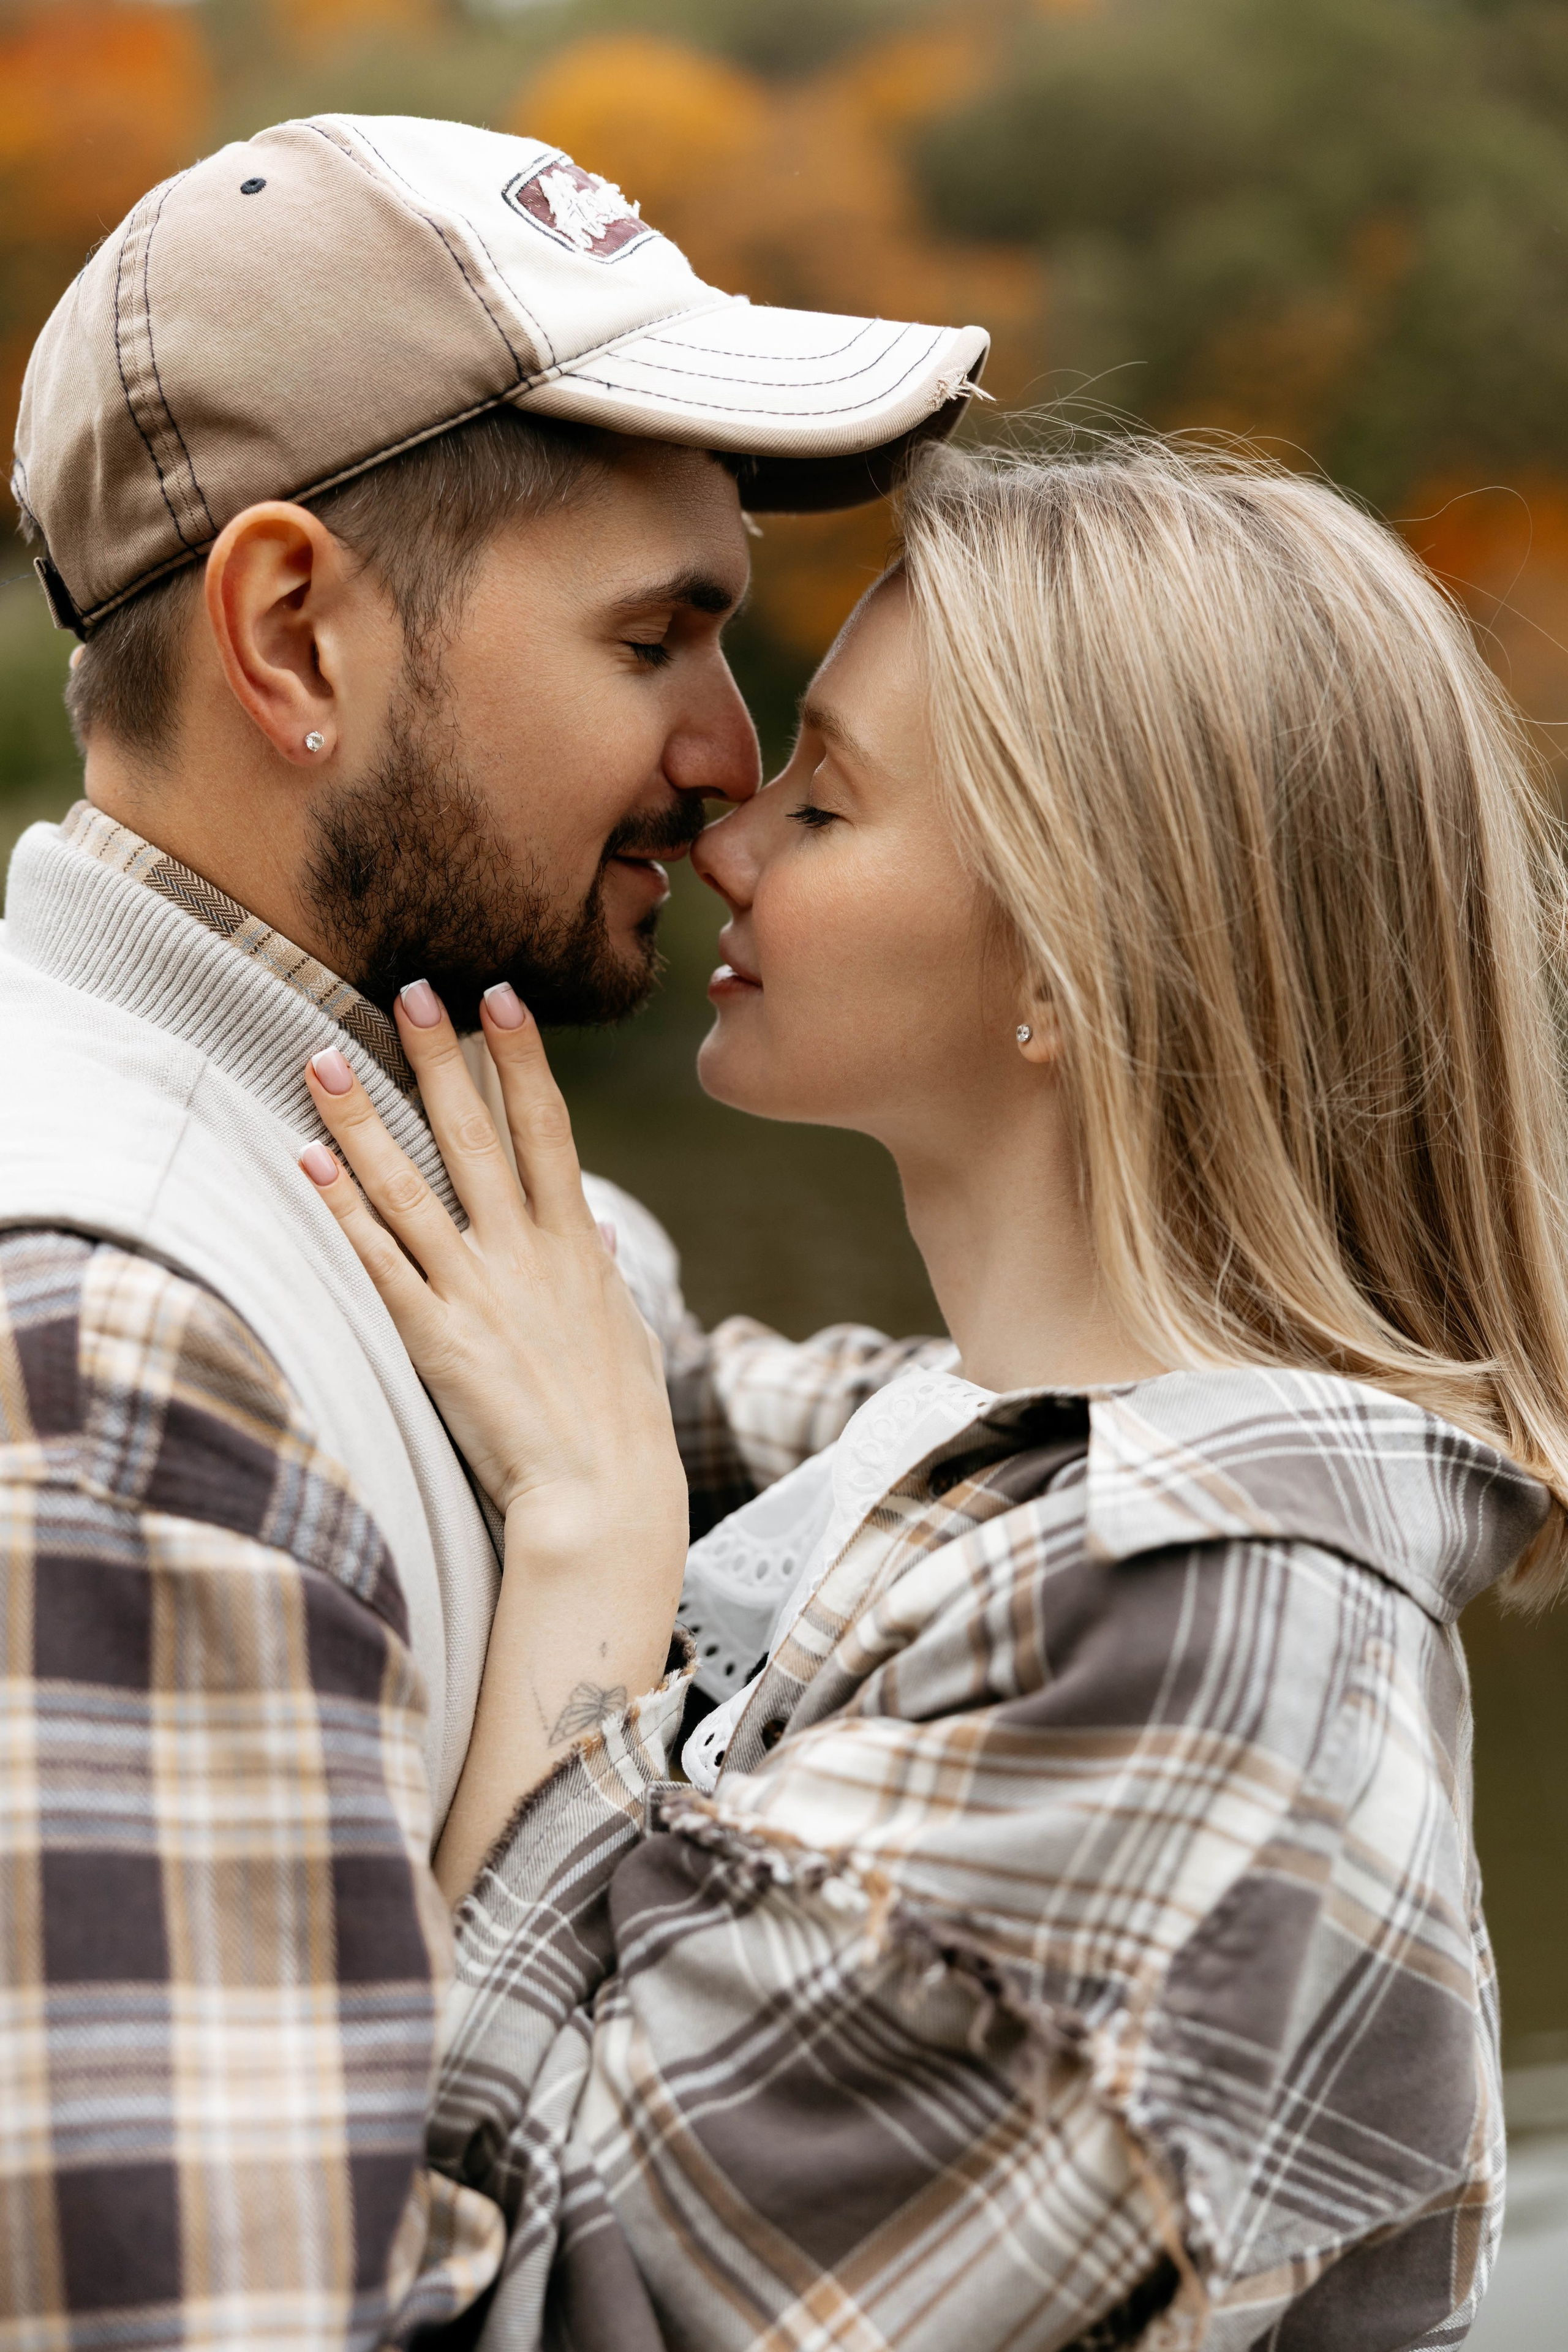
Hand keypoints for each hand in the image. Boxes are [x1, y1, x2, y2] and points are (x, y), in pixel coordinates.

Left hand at [299, 981, 682, 1541]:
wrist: (604, 1497)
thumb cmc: (619, 1422)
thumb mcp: (623, 1331)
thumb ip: (602, 1267)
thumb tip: (590, 1219)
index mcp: (574, 1247)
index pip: (547, 1130)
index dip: (522, 1060)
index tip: (500, 997)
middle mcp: (527, 1255)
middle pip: (478, 1137)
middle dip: (443, 1059)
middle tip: (413, 989)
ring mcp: (479, 1294)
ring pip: (412, 1188)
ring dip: (363, 1118)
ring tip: (324, 1057)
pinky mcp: (437, 1341)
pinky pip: (379, 1262)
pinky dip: (342, 1210)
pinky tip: (307, 1163)